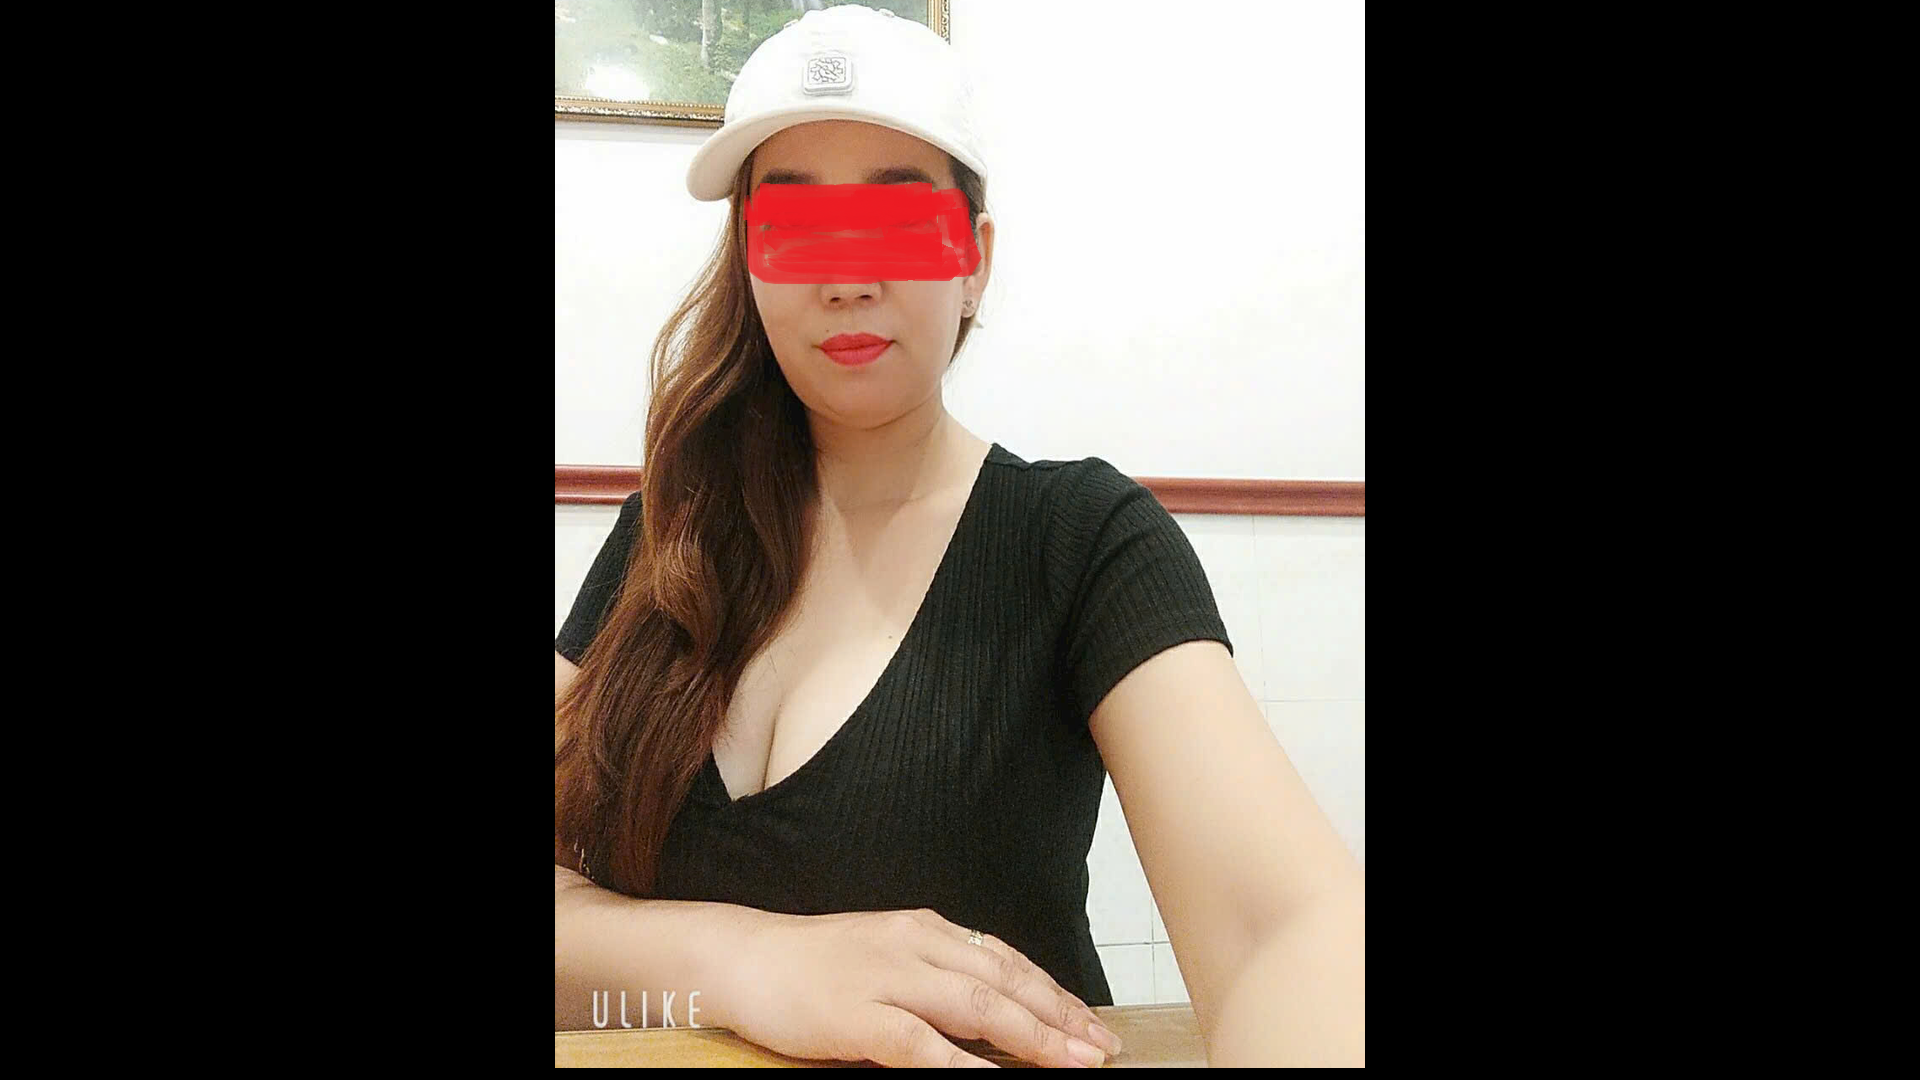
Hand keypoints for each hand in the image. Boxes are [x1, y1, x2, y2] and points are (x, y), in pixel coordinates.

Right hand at [714, 907, 1121, 1067]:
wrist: (742, 957)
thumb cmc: (813, 966)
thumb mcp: (886, 957)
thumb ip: (935, 979)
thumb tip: (994, 1012)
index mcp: (927, 930)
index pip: (1008, 962)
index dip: (1055, 995)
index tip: (1092, 1025)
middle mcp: (916, 945)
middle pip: (1006, 982)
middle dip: (1061, 1018)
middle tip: (1102, 1049)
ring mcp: (886, 978)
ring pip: (977, 1006)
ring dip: (1032, 1037)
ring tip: (1072, 1063)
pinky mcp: (856, 1016)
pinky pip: (920, 1043)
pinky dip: (961, 1064)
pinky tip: (992, 1079)